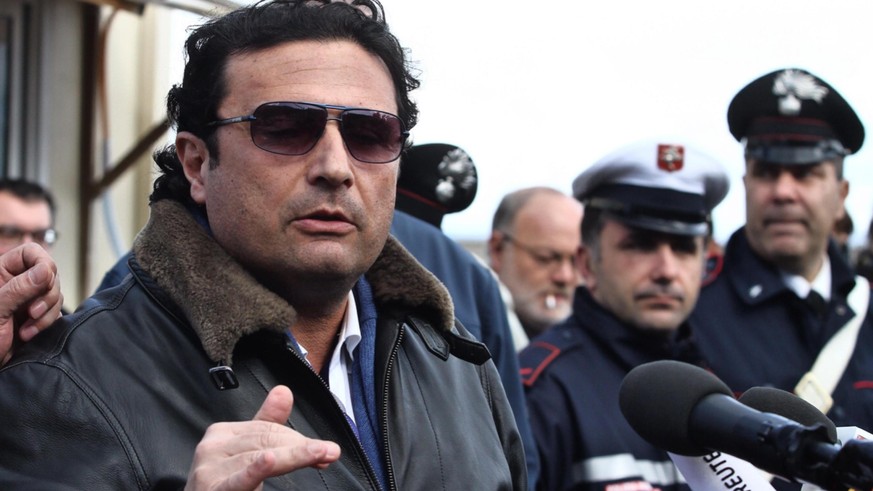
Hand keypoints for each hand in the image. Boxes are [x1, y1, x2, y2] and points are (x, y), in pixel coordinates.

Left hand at [0, 243, 61, 364]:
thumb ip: (19, 288)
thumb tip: (46, 270)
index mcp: (1, 273)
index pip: (31, 253)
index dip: (42, 263)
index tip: (44, 281)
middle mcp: (16, 283)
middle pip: (49, 274)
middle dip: (46, 295)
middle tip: (32, 312)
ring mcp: (27, 300)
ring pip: (54, 294)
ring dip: (45, 314)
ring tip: (27, 330)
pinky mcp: (36, 317)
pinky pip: (55, 312)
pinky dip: (47, 324)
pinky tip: (30, 335)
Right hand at [185, 385, 340, 490]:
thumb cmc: (224, 485)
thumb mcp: (248, 453)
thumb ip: (267, 424)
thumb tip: (284, 391)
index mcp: (221, 434)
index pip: (266, 429)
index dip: (298, 439)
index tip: (325, 449)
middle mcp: (212, 447)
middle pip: (265, 441)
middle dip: (300, 447)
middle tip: (329, 451)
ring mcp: (209, 469)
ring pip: (260, 457)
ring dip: (294, 457)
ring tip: (320, 455)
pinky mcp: (211, 489)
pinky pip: (238, 479)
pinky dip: (255, 470)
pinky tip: (269, 460)